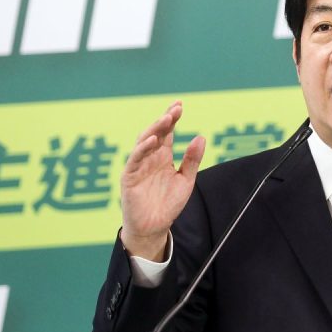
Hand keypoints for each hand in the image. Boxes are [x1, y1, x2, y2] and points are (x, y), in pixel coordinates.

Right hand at [119, 101, 205, 260]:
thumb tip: (201, 137)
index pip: (167, 132)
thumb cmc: (168, 204)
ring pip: (144, 142)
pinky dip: (143, 148)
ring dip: (155, 129)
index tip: (180, 105)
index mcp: (163, 157)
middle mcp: (150, 158)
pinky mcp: (130, 176)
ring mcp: (139, 166)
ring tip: (166, 118)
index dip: (172, 118)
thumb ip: (192, 160)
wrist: (155, 227)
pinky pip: (135, 159)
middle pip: (156, 133)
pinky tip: (152, 140)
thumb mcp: (186, 180)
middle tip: (176, 109)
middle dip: (165, 120)